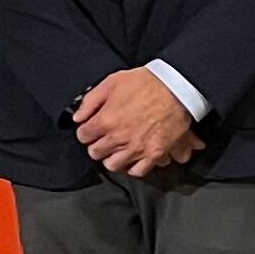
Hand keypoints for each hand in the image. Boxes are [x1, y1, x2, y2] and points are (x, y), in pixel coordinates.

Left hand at [74, 66, 196, 175]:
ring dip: (112, 157)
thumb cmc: (146, 82)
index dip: (85, 131)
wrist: (176, 88)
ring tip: (116, 149)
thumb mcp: (112, 82)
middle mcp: (119, 139)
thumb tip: (78, 117)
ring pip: (113, 165)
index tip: (90, 128)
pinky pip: (137, 171)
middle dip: (96, 144)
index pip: (83, 136)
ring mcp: (136, 149)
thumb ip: (91, 101)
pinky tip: (132, 157)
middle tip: (103, 138)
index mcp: (106, 121)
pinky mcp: (154, 154)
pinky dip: (132, 166)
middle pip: (95, 153)